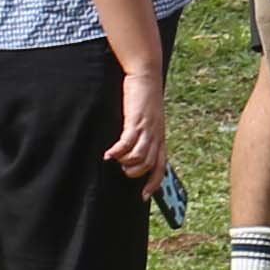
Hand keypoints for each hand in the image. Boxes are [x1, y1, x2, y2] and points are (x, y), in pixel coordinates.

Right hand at [104, 56, 170, 180]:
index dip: (154, 183)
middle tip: (123, 170)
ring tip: (115, 160)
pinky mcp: (136, 121)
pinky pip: (127, 144)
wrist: (146, 75)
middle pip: (149, 165)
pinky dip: (117, 152)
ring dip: (125, 163)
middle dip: (135, 173)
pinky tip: (108, 154)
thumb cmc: (144, 96)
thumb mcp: (149, 118)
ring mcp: (147, 129)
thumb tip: (133, 150)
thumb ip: (144, 133)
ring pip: (139, 157)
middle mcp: (156, 135)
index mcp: (160, 136)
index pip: (161, 166)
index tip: (144, 195)